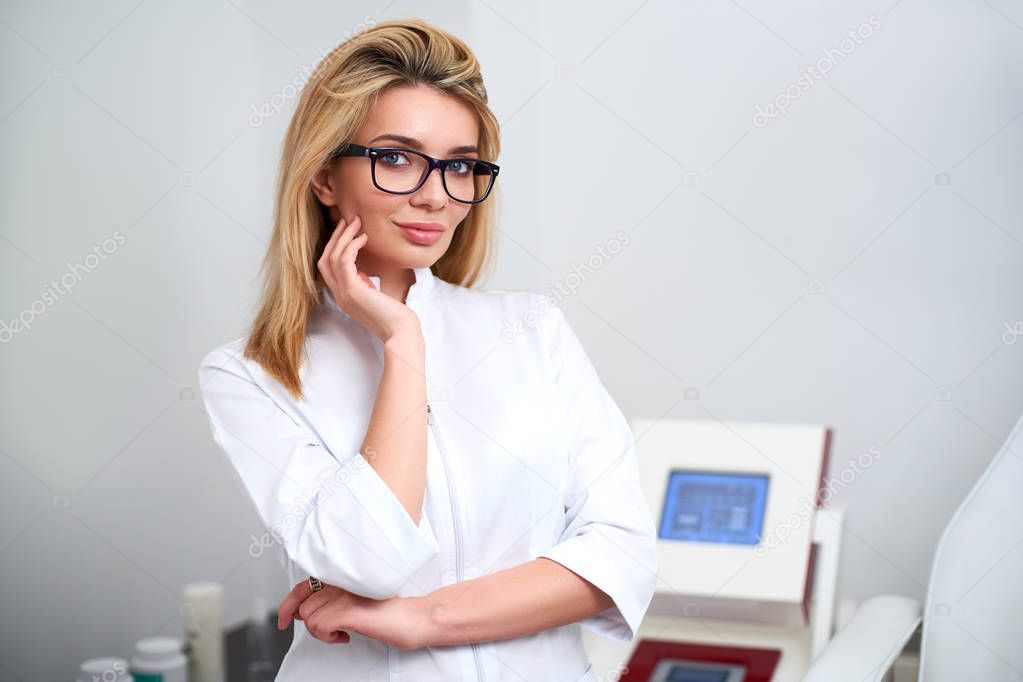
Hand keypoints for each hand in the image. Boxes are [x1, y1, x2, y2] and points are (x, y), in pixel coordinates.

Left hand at [277, 578, 428, 649]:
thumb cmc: (391, 610)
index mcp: (343, 575)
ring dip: (322, 632)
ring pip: (309, 618)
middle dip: (312, 623)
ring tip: (341, 632)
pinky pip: (320, 626)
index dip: (287, 605)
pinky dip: (328, 637)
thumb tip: (308, 610)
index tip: (283, 618)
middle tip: (329, 630)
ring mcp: (345, 594)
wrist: (415, 617)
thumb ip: (334, 598)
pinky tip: (344, 636)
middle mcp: (341, 580)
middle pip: (304, 606)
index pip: (302, 586)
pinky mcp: (349, 610)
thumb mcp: (357, 599)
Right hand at [317, 215, 420, 342]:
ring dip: (343, 237)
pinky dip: (352, 246)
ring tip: (356, 223)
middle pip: (325, 259)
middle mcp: (339, 295)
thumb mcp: (375, 298)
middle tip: (348, 221)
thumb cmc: (395, 317)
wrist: (401, 333)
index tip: (346, 231)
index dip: (334, 247)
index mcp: (344, 297)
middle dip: (335, 238)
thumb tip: (361, 273)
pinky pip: (344, 261)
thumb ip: (364, 286)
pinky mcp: (353, 290)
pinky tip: (364, 238)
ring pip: (332, 257)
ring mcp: (344, 293)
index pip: (328, 268)